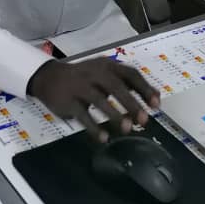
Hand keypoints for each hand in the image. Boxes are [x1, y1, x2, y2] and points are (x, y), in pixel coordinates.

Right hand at [28, 57, 159, 141]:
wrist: (49, 77)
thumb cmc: (84, 78)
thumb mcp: (104, 74)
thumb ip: (127, 84)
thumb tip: (155, 98)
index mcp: (107, 65)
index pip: (129, 73)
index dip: (144, 88)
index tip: (156, 105)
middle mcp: (94, 73)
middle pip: (115, 86)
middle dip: (131, 103)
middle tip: (144, 120)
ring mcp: (79, 86)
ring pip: (99, 99)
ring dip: (115, 115)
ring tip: (127, 129)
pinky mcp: (67, 101)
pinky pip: (82, 115)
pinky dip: (93, 127)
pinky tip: (103, 138)